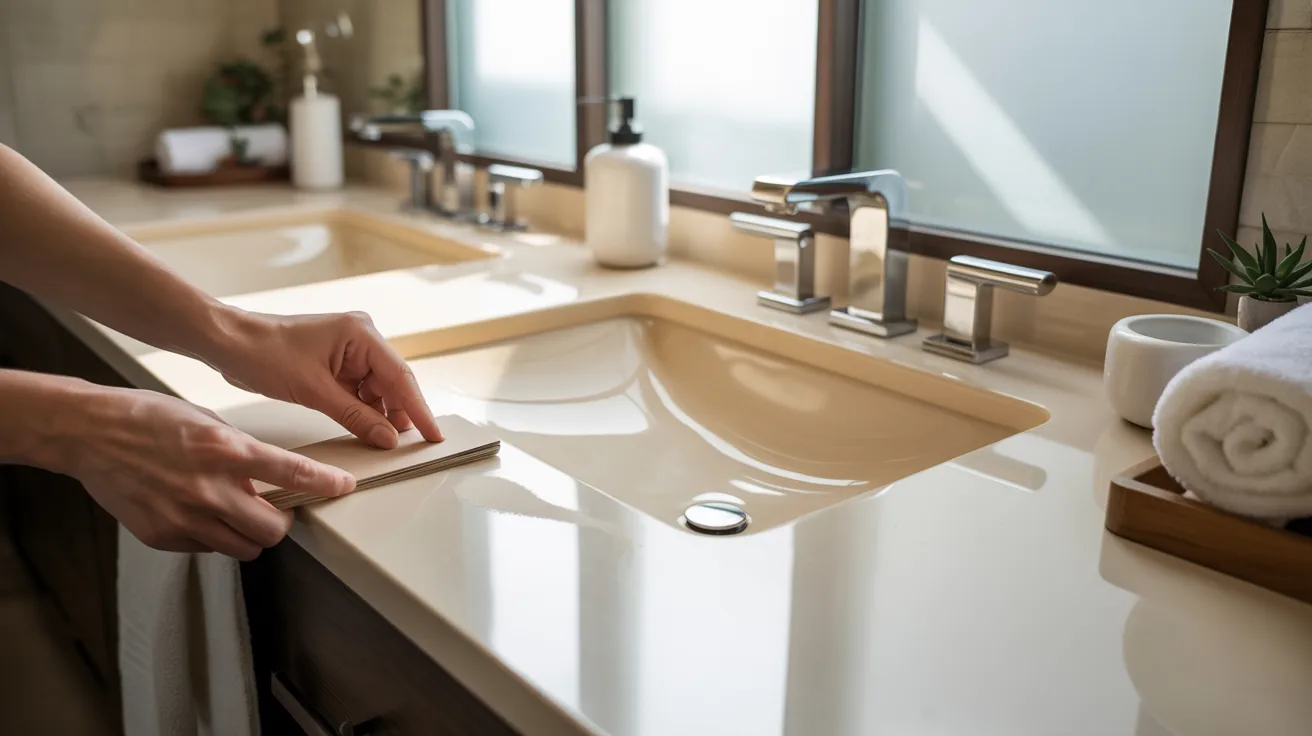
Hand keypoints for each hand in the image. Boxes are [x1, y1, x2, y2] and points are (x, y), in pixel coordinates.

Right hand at [53, 385, 354, 559]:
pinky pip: (207, 548)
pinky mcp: (162, 535)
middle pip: (274, 530)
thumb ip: (241, 453)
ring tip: (236, 511)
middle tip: (276, 508)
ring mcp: (184, 517)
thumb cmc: (148, 418)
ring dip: (250, 533)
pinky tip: (199, 512)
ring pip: (244, 547)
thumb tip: (268, 480)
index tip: (343, 486)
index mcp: (225, 450)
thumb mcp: (208, 421)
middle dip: (282, 522)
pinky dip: (213, 536)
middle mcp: (209, 488)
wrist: (90, 432)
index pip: (292, 473)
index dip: (326, 483)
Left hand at [209, 309, 442, 448]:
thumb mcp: (314, 391)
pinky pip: (359, 390)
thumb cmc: (264, 353)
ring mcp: (349, 350)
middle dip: (400, 414)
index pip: (401, 376)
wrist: (229, 342)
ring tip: (387, 443)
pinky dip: (363, 410)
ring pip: (377, 389)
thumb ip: (356, 416)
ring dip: (380, 415)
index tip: (434, 435)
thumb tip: (388, 438)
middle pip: (393, 383)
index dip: (419, 409)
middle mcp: (361, 338)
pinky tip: (367, 429)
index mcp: (361, 334)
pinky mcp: (336, 363)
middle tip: (412, 446)